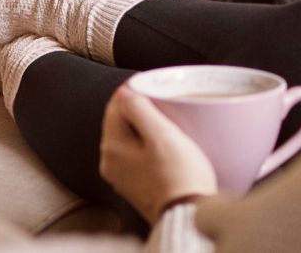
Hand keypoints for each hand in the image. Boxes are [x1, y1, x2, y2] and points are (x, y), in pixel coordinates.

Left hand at [99, 85, 216, 222]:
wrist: (189, 215)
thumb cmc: (179, 176)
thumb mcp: (161, 135)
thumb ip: (139, 109)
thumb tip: (125, 91)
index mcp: (112, 147)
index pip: (115, 105)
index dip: (134, 90)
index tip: (154, 86)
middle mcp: (111, 162)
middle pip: (121, 122)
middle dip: (141, 109)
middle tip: (165, 104)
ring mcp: (123, 176)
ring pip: (131, 139)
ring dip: (147, 128)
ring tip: (170, 124)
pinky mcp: (137, 185)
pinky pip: (139, 156)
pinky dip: (150, 146)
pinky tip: (168, 147)